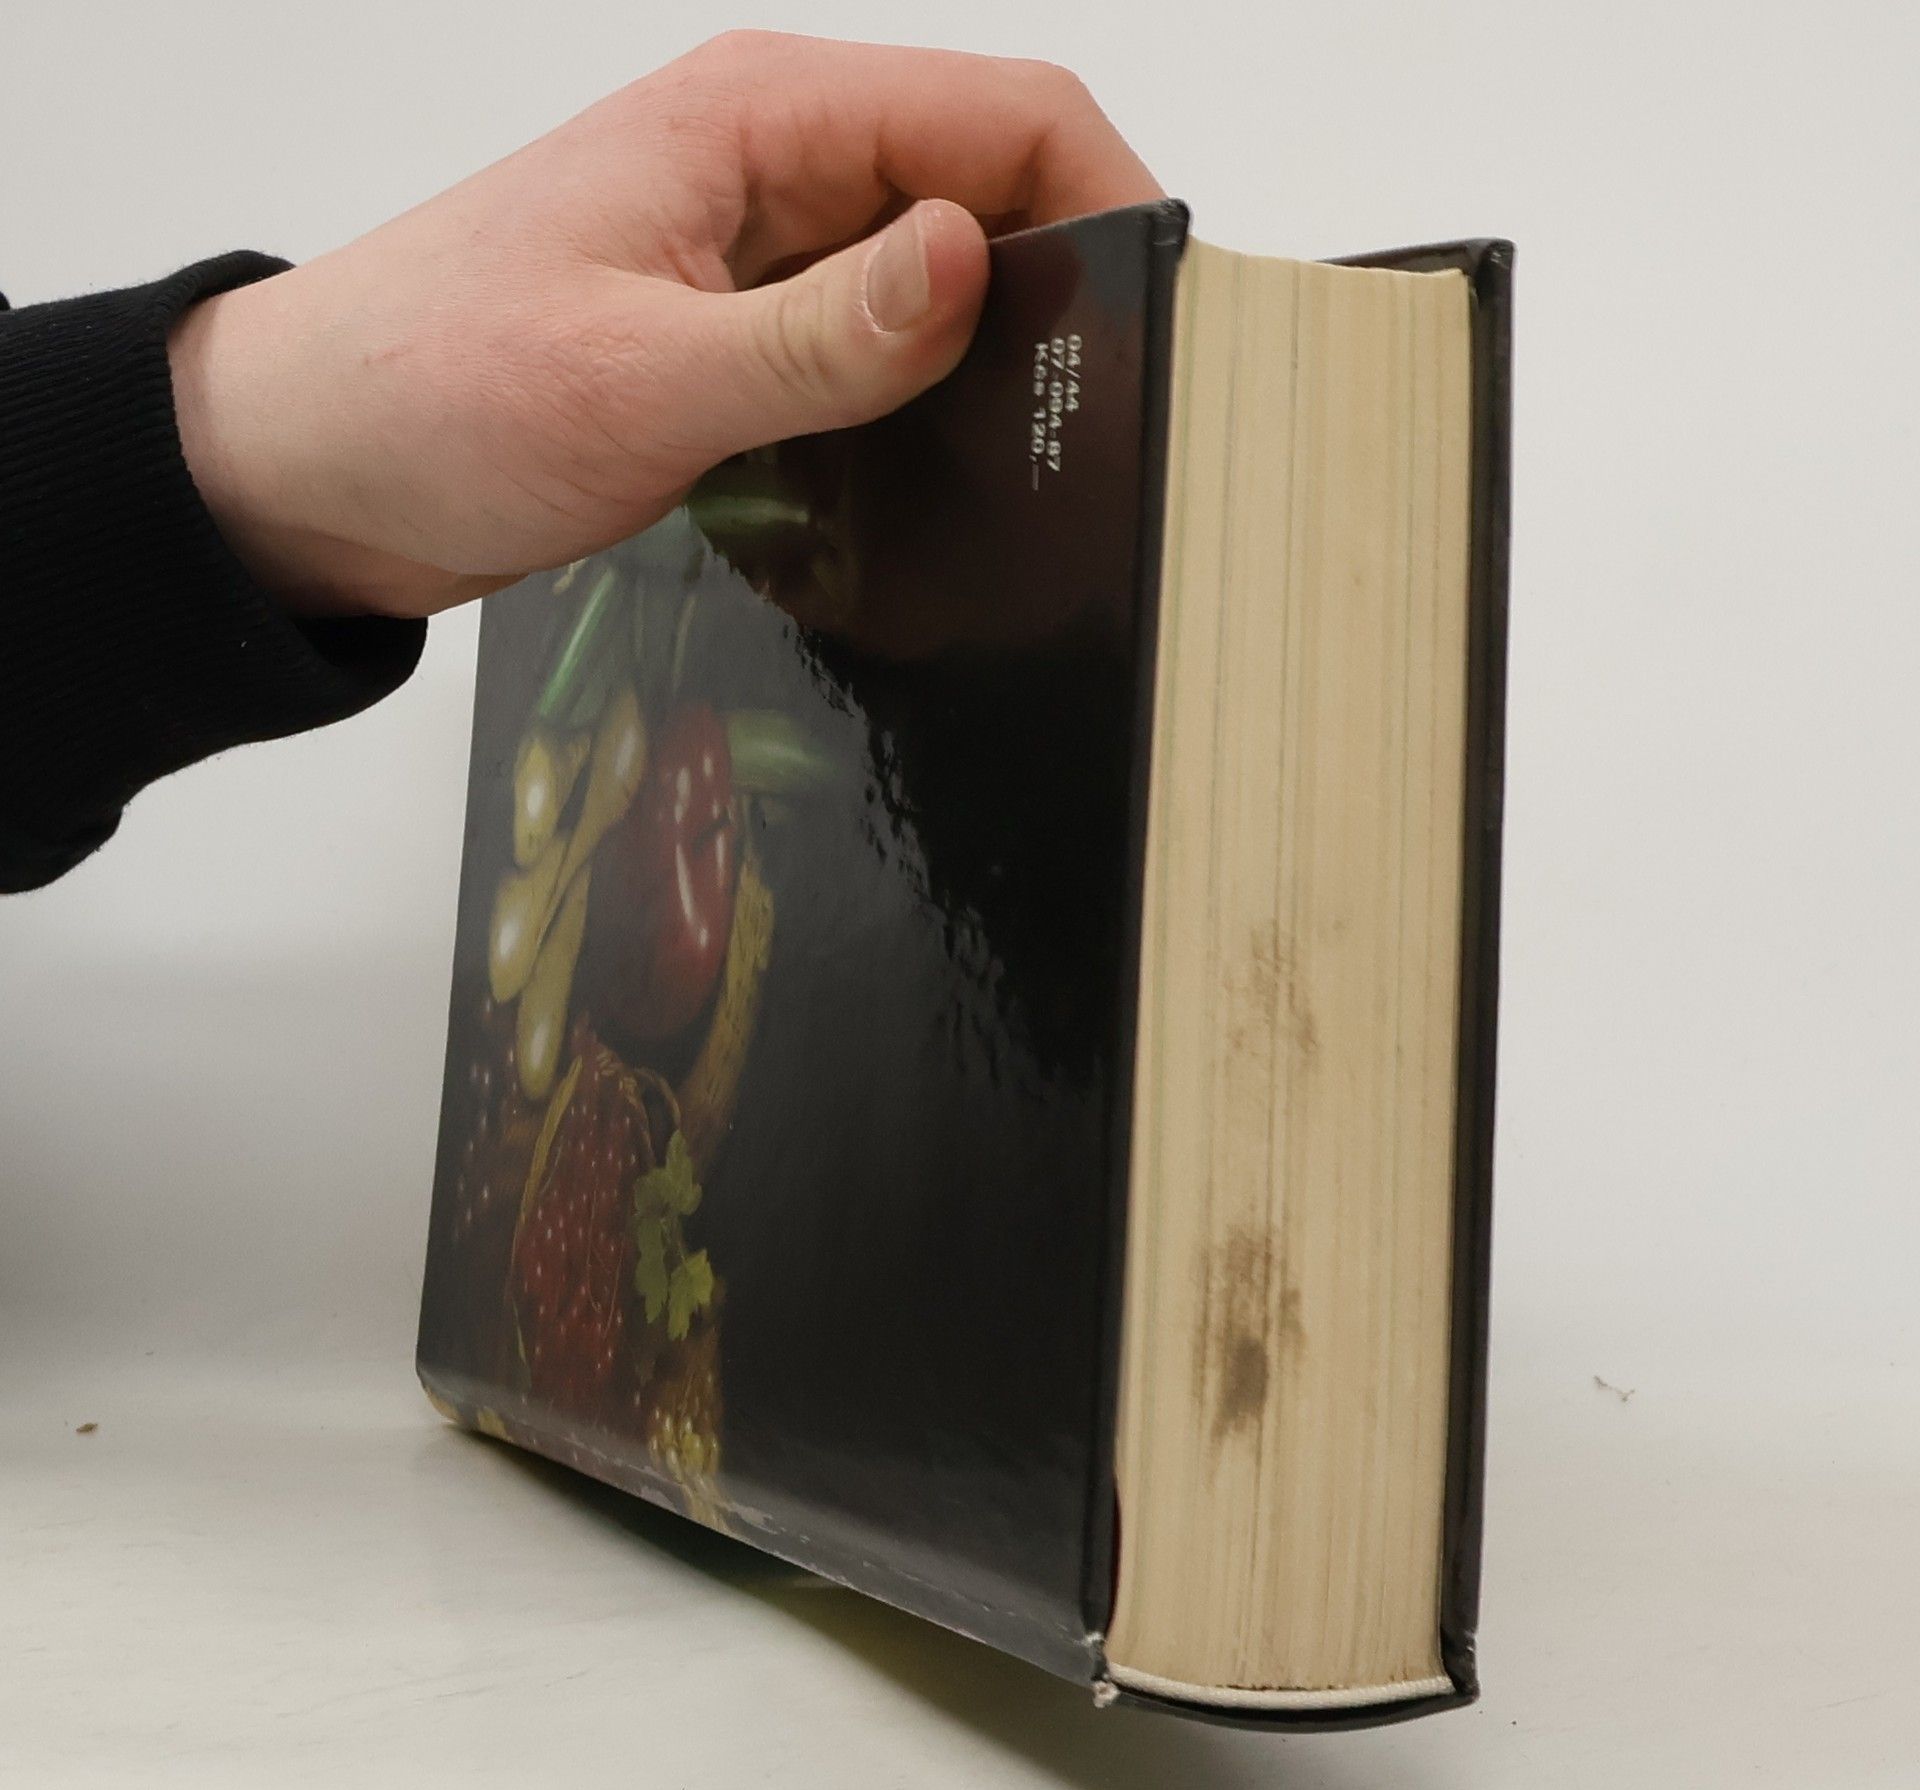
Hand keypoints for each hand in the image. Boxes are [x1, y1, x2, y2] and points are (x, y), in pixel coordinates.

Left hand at [166, 32, 1159, 620]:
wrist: (314, 470)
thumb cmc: (435, 394)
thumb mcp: (640, 375)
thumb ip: (819, 334)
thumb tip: (975, 257)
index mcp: (764, 120)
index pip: (1003, 116)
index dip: (1106, 198)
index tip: (1161, 320)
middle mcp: (778, 172)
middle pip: (988, 197)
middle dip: (1061, 294)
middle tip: (1107, 424)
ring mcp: (762, 260)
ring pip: (937, 287)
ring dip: (989, 364)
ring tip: (1035, 467)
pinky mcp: (742, 340)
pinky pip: (873, 356)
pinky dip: (918, 409)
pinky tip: (934, 484)